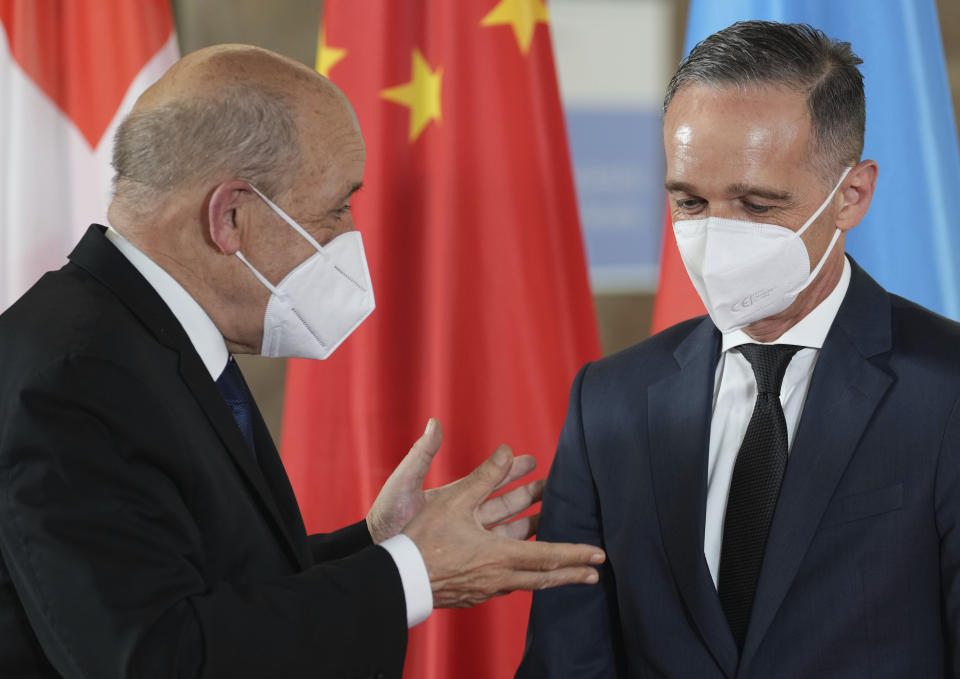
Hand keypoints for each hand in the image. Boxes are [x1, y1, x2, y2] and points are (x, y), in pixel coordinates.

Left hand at [366, 418, 541, 543]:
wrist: (382, 555)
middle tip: (554, 485)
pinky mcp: (467, 560)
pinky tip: (535, 551)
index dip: (510, 469)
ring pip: (507, 530)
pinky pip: (498, 555)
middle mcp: (464, 518)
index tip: (532, 459)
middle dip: (529, 493)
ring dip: (530, 522)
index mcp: (454, 496)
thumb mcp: (405, 481)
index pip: (489, 479)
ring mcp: (466, 540)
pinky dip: (517, 551)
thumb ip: (422, 454)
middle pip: (504, 504)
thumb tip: (434, 423)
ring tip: (554, 514)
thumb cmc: (387, 515)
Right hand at [399, 421, 605, 608]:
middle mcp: (497, 577)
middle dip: (571, 571)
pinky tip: (519, 568)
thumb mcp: (454, 500)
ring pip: (524, 579)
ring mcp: (484, 589)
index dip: (575, 554)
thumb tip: (505, 449)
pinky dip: (519, 574)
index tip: (599, 556)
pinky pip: (504, 584)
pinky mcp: (471, 594)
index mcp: (498, 555)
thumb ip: (483, 474)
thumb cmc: (421, 538)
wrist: (395, 577)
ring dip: (544, 568)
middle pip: (543, 576)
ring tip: (561, 563)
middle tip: (595, 573)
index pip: (547, 556)